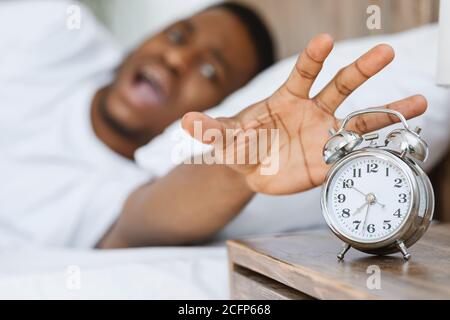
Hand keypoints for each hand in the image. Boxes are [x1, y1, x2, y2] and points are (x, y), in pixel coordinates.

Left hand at [182, 34, 426, 194]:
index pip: (303, 72)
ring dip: (389, 111)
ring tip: (419, 103)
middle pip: (341, 86)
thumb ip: (211, 130)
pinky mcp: (331, 159)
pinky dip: (378, 148)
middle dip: (362, 69)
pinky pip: (358, 151)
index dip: (313, 56)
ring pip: (361, 119)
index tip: (324, 40)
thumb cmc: (239, 144)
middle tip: (385, 52)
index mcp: (287, 98)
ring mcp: (326, 134)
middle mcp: (313, 110)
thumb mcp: (224, 139)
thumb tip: (189, 121)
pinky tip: (403, 141)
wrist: (251, 169)